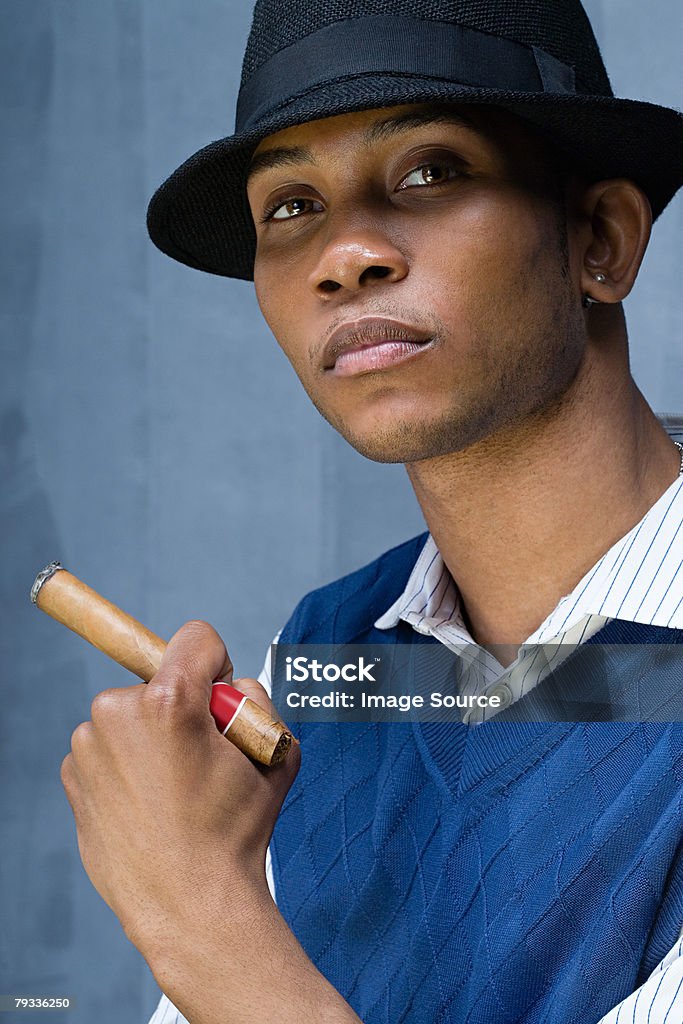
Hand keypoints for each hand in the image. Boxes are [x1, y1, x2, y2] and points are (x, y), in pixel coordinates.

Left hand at [60, 620, 298, 955]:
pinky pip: (107, 748)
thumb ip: (256, 703)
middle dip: (183, 707)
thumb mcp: (274, 755)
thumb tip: (228, 687)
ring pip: (132, 715)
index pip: (196, 638)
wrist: (189, 904)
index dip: (219, 664)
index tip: (220, 694)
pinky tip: (149, 803)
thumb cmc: (235, 832)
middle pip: (161, 680)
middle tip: (203, 759)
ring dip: (153, 736)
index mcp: (170, 701)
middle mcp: (119, 713)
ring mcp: (89, 745)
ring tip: (177, 789)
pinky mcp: (73, 774)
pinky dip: (127, 765)